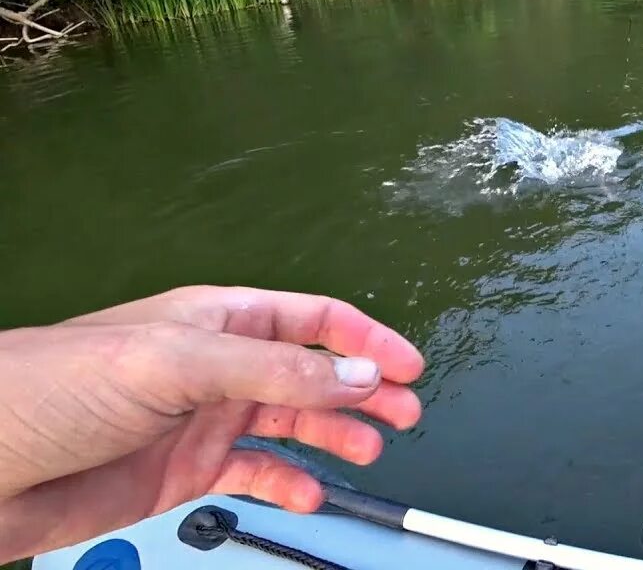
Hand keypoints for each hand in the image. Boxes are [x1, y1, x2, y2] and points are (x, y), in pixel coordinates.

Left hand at [0, 285, 424, 561]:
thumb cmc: (61, 386)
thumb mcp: (179, 363)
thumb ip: (274, 371)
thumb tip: (356, 378)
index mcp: (220, 320)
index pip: (312, 321)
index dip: (365, 340)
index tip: (408, 366)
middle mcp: (220, 367)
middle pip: (313, 374)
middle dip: (364, 392)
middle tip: (406, 415)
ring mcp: (205, 420)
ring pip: (292, 424)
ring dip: (336, 436)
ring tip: (369, 452)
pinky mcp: (186, 470)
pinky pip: (256, 473)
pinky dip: (289, 483)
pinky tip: (310, 494)